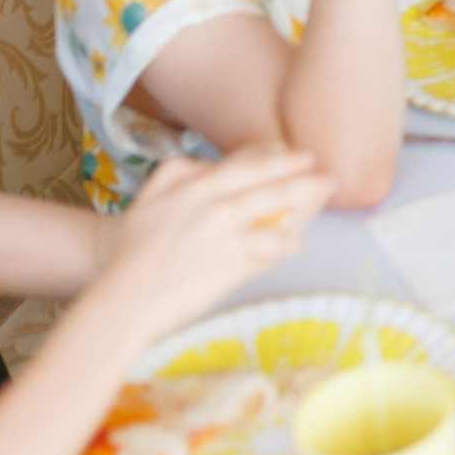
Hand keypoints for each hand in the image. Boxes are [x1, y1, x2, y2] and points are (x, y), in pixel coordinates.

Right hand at [95, 149, 330, 337]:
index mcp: (197, 186)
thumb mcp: (150, 196)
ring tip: (311, 215)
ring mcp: (230, 237)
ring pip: (281, 219)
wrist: (125, 298)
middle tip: (329, 179)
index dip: (283, 158)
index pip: (251, 164)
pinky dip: (286, 247)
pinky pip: (273, 252)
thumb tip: (212, 165)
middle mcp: (218, 207)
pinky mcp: (236, 266)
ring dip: (302, 216)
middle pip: (276, 188)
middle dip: (308, 182)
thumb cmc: (132, 249)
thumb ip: (182, 173)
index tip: (304, 156)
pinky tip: (293, 245)